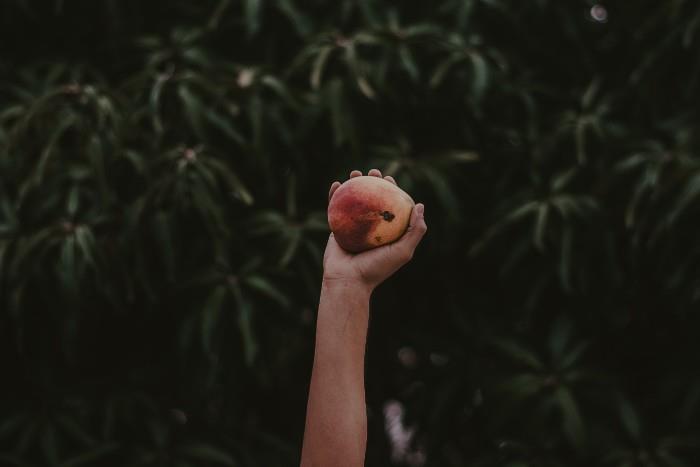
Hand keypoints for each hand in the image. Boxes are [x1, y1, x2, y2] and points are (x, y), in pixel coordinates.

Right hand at [323, 169, 426, 290]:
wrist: (348, 281)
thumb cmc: (377, 269)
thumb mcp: (403, 251)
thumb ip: (415, 230)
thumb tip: (420, 205)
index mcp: (386, 232)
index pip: (390, 206)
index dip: (391, 190)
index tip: (389, 179)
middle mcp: (370, 228)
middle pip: (372, 199)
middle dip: (373, 182)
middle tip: (373, 171)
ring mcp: (352, 227)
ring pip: (352, 200)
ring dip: (354, 183)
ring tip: (355, 173)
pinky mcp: (336, 228)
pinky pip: (334, 208)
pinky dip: (334, 195)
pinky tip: (337, 184)